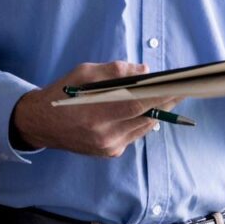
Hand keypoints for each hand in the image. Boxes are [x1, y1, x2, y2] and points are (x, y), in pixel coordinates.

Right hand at [11, 60, 179, 157]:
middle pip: (146, 117)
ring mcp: (110, 147)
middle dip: (166, 102)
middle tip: (182, 89)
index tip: (179, 85)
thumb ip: (115, 71)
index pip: (139, 103)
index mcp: (97, 112)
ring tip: (168, 96)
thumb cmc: (62, 93)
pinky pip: (134, 134)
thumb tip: (144, 71)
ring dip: (157, 111)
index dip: (162, 94)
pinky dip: (142, 120)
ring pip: (143, 127)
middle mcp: (106, 134)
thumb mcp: (84, 72)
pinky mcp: (111, 153)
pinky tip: (145, 109)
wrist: (42, 124)